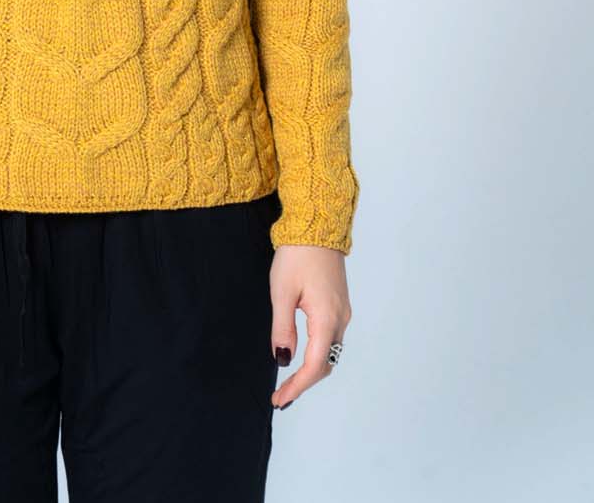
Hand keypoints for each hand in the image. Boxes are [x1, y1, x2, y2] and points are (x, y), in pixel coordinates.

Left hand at [269, 245, 351, 408]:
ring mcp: (343, 311)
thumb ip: (282, 328)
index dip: (298, 386)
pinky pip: (331, 338)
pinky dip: (317, 354)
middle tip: (281, 395)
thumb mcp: (282, 291)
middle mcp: (340, 319)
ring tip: (288, 381)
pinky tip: (301, 355)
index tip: (280, 399)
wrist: (317, 225)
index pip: (315, 365)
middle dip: (304, 382)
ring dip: (311, 369)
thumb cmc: (297, 254)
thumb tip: (283, 359)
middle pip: (326, 363)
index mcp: (327, 318)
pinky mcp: (339, 304)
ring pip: (330, 352)